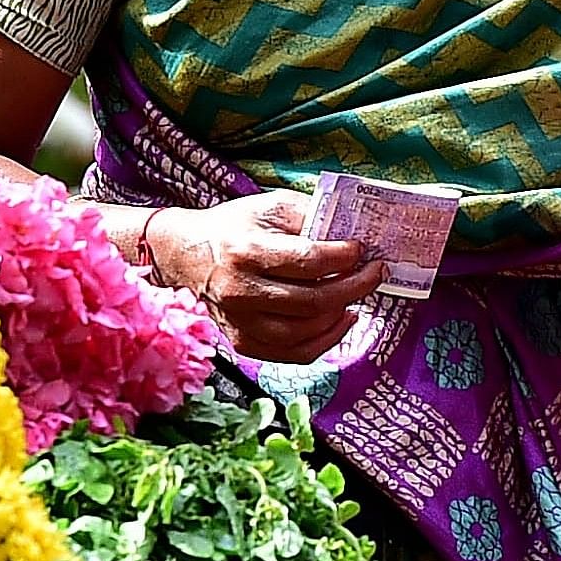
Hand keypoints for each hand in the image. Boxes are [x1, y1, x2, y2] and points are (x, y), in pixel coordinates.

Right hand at [145, 191, 387, 362]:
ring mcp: (240, 322)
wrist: (185, 256)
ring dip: (342, 314)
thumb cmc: (232, 228)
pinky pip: (294, 353)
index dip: (342, 257)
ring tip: (357, 296)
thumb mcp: (268, 207)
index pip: (307, 260)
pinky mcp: (243, 343)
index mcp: (246, 249)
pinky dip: (326, 340)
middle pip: (311, 300)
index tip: (361, 250)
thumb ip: (309, 216)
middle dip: (354, 287)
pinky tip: (341, 319)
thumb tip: (352, 230)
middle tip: (375, 273)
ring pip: (305, 332)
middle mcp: (240, 290)